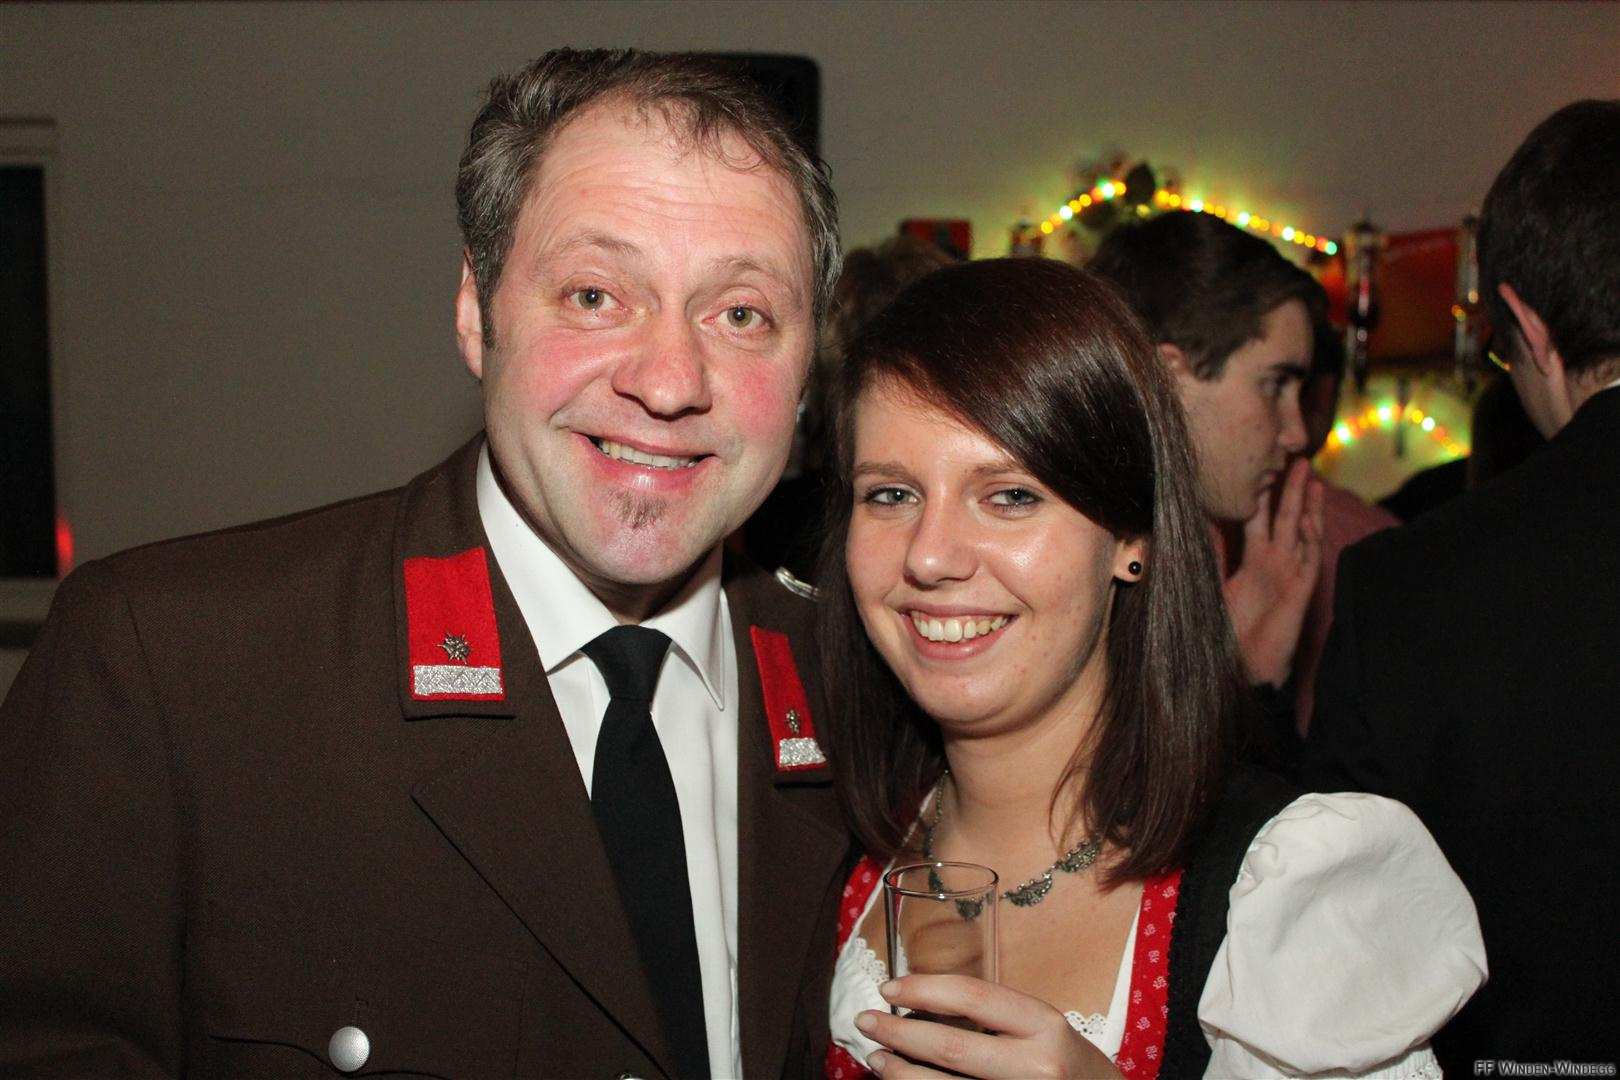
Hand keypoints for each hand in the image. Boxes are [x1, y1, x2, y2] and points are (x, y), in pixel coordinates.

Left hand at [855, 975, 1121, 1078]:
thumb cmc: (1073, 1067)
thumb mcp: (1046, 1030)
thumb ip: (998, 1018)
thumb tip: (925, 1004)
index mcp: (1044, 1025)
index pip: (972, 996)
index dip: (923, 988)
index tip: (889, 987)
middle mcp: (1035, 1065)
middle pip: (950, 1046)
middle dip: (898, 1032)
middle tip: (865, 1020)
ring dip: (900, 1073)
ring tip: (876, 1057)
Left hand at [1221, 458, 1324, 686]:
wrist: (1245, 666)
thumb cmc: (1230, 630)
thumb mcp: (1214, 587)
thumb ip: (1213, 557)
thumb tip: (1197, 524)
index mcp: (1254, 560)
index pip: (1259, 519)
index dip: (1262, 495)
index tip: (1262, 467)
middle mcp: (1275, 563)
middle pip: (1285, 518)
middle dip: (1291, 489)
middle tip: (1296, 458)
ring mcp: (1291, 575)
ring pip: (1303, 533)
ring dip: (1308, 507)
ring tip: (1312, 479)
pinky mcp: (1301, 590)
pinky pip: (1309, 559)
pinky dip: (1310, 538)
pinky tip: (1310, 518)